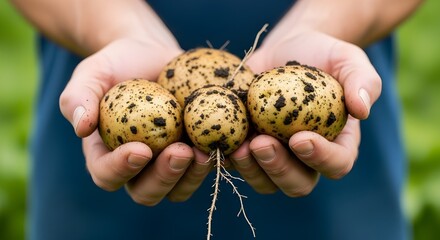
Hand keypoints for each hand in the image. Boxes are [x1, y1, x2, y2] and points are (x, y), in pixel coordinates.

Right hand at [59, 38, 212, 204]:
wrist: (151, 55)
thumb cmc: (117, 65)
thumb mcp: (92, 74)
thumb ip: (78, 98)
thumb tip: (81, 128)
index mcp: (106, 154)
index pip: (107, 175)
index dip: (121, 169)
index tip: (140, 149)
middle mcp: (137, 167)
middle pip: (146, 193)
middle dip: (163, 177)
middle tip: (178, 151)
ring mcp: (166, 164)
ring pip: (177, 189)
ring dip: (190, 175)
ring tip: (202, 151)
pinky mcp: (192, 153)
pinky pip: (203, 170)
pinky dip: (214, 162)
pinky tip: (225, 146)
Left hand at [229, 30, 380, 196]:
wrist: (287, 48)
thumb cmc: (322, 55)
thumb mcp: (348, 60)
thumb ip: (363, 81)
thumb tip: (363, 110)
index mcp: (338, 142)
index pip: (337, 164)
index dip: (320, 158)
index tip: (299, 138)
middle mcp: (307, 158)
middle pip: (298, 184)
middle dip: (279, 169)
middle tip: (262, 143)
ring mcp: (277, 155)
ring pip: (267, 183)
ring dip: (252, 170)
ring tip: (239, 147)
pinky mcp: (250, 147)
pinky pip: (240, 167)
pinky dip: (229, 160)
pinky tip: (220, 143)